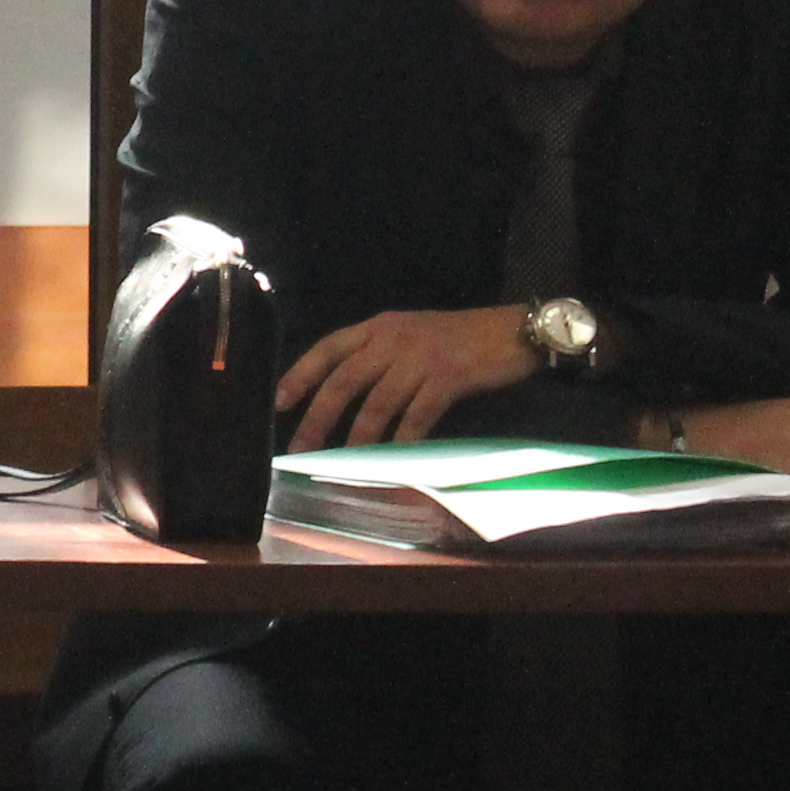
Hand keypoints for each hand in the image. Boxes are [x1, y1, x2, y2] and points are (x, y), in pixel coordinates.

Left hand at [277, 306, 534, 450]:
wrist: (509, 331)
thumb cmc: (456, 337)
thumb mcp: (409, 335)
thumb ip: (377, 356)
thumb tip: (341, 394)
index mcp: (378, 327)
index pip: (328, 348)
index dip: (301, 374)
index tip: (279, 402)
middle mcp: (392, 340)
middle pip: (344, 380)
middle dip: (319, 417)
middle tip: (300, 448)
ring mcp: (420, 359)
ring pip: (377, 403)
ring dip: (357, 438)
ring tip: (341, 463)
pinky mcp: (447, 379)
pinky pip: (417, 415)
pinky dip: (403, 440)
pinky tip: (393, 459)